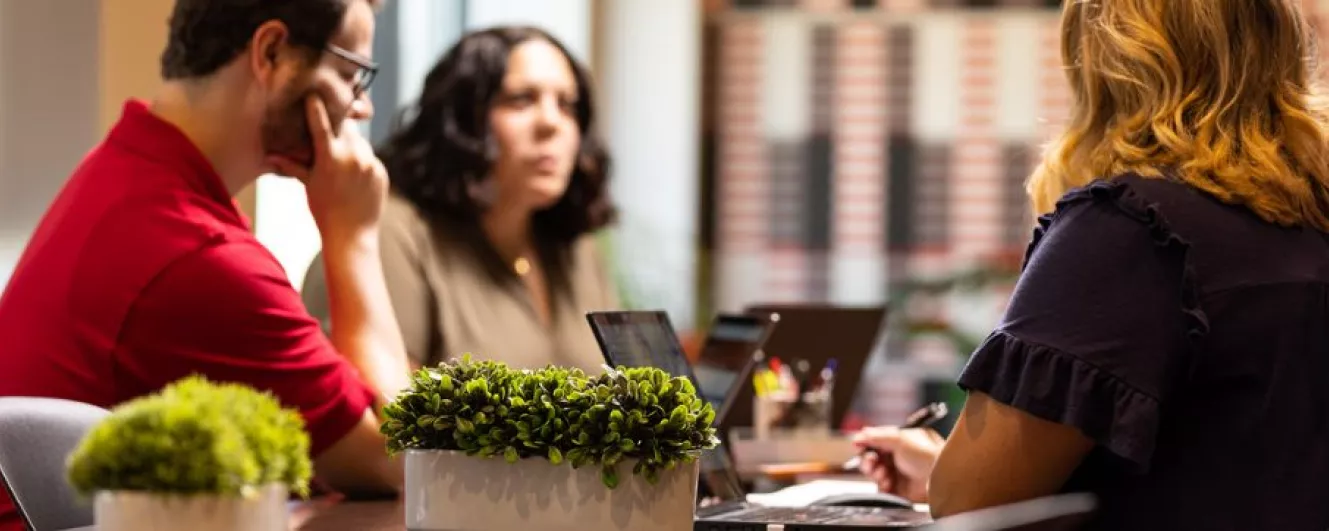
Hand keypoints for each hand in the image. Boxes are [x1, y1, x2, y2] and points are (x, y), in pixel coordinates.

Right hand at [267, 95, 386, 246]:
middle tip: (330, 124)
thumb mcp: (308, 186)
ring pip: (359, 141)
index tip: (313, 94)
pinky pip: (370, 157)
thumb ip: (293, 166)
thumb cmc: (324, 211)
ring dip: (350, 143)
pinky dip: (361, 160)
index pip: (321, 122)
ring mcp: (370, 163)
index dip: (316, 106)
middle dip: (337, 125)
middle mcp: (352, 155)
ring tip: (341, 156)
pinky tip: (353, 173)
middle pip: (345, 126)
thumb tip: (269, 155)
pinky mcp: (381, 171)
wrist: (352, 235)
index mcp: (330, 157)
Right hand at [852, 425, 944, 502]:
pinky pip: (880, 488)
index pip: (875, 441)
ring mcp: (897, 473)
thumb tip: (860, 434)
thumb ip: (877, 436)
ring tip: (883, 473)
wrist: (939, 478)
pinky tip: (887, 483)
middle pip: (872, 458)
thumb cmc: (927, 455)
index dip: (865, 443)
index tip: (857, 445)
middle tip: (872, 461)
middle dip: (868, 460)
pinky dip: (881, 485)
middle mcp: (897, 457)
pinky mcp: (898, 490)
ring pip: (874, 473)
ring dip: (875, 472)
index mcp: (899, 442)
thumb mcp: (900, 439)